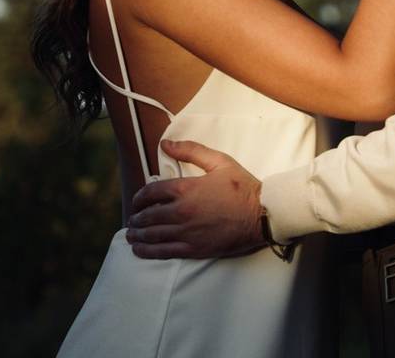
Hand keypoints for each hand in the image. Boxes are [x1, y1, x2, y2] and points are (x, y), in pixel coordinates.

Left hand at [126, 140, 265, 258]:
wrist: (262, 214)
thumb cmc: (242, 187)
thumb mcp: (219, 161)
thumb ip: (191, 150)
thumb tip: (165, 144)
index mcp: (186, 188)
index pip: (151, 192)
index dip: (140, 196)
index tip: (137, 200)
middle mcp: (181, 211)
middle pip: (148, 215)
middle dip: (137, 217)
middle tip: (133, 219)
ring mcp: (186, 232)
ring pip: (152, 234)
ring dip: (137, 234)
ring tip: (131, 234)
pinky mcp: (194, 248)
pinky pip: (163, 251)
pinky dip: (147, 250)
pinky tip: (139, 249)